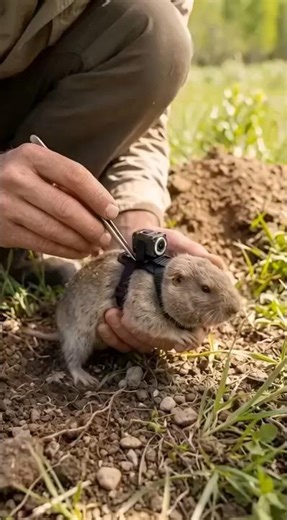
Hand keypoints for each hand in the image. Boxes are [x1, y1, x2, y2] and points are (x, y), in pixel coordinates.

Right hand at [0, 144, 118, 257]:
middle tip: (105, 237)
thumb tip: (103, 212)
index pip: (74, 175)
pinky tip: (77, 251)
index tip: (112, 212)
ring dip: (81, 242)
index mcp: (32, 156)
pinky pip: (42, 245)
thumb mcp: (38, 168)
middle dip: (92, 227)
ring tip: (94, 246)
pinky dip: (65, 251)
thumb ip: (67, 184)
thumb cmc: (19, 178)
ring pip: (56, 230)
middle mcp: (17, 179)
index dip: (98, 196)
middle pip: (67, 208)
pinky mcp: (5, 230)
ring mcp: (8, 206)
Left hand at [98, 210, 222, 352]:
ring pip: (141, 344)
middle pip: (162, 344)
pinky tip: (102, 325)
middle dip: (141, 336)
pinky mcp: (132, 324)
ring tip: (109, 315)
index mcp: (189, 306)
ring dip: (123, 336)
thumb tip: (215, 263)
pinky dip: (113, 337)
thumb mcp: (174, 242)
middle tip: (122, 316)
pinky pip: (124, 342)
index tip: (169, 337)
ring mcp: (150, 323)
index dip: (183, 340)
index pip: (193, 335)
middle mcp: (171, 319)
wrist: (132, 239)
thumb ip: (193, 252)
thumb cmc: (158, 242)